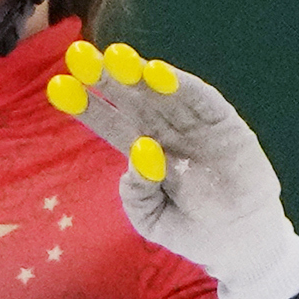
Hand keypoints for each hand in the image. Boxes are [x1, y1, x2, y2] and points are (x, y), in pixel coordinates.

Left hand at [48, 41, 298, 298]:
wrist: (242, 243)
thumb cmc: (192, 231)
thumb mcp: (153, 221)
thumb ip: (136, 195)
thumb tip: (136, 158)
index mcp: (142, 150)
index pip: (109, 123)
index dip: (86, 105)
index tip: (57, 86)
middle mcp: (166, 131)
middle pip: (130, 100)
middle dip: (105, 77)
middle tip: (78, 54)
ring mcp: (196, 127)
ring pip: (163, 94)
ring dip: (139, 75)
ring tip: (115, 57)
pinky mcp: (227, 126)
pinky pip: (203, 102)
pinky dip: (183, 86)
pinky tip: (158, 73)